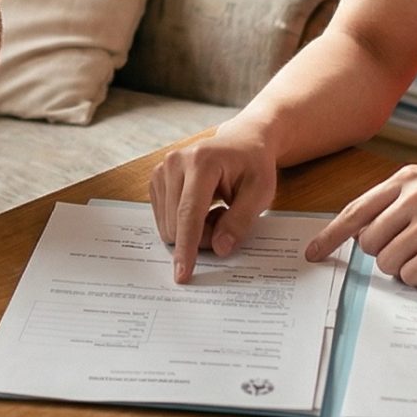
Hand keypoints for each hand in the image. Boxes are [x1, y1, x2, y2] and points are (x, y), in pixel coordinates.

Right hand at [148, 123, 279, 282]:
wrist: (242, 141)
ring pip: (168, 226)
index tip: (182, 275)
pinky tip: (202, 207)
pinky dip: (185, 222)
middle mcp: (175, 162)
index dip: (186, 248)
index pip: (188, 214)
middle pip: (177, 225)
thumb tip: (219, 248)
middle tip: (227, 219)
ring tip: (217, 209)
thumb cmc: (253, 164)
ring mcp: (162, 169)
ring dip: (194, 230)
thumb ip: (240, 221)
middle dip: (201, 237)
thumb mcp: (261, 192)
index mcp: (201, 162)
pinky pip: (164, 219)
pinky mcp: (156, 178)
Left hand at [303, 166, 416, 286]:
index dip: (330, 236)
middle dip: (385, 256)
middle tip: (415, 252)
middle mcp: (416, 195)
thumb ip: (401, 204)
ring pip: (388, 263)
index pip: (355, 210)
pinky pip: (413, 277)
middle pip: (369, 243)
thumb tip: (361, 235)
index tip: (312, 254)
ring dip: (407, 269)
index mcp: (409, 179)